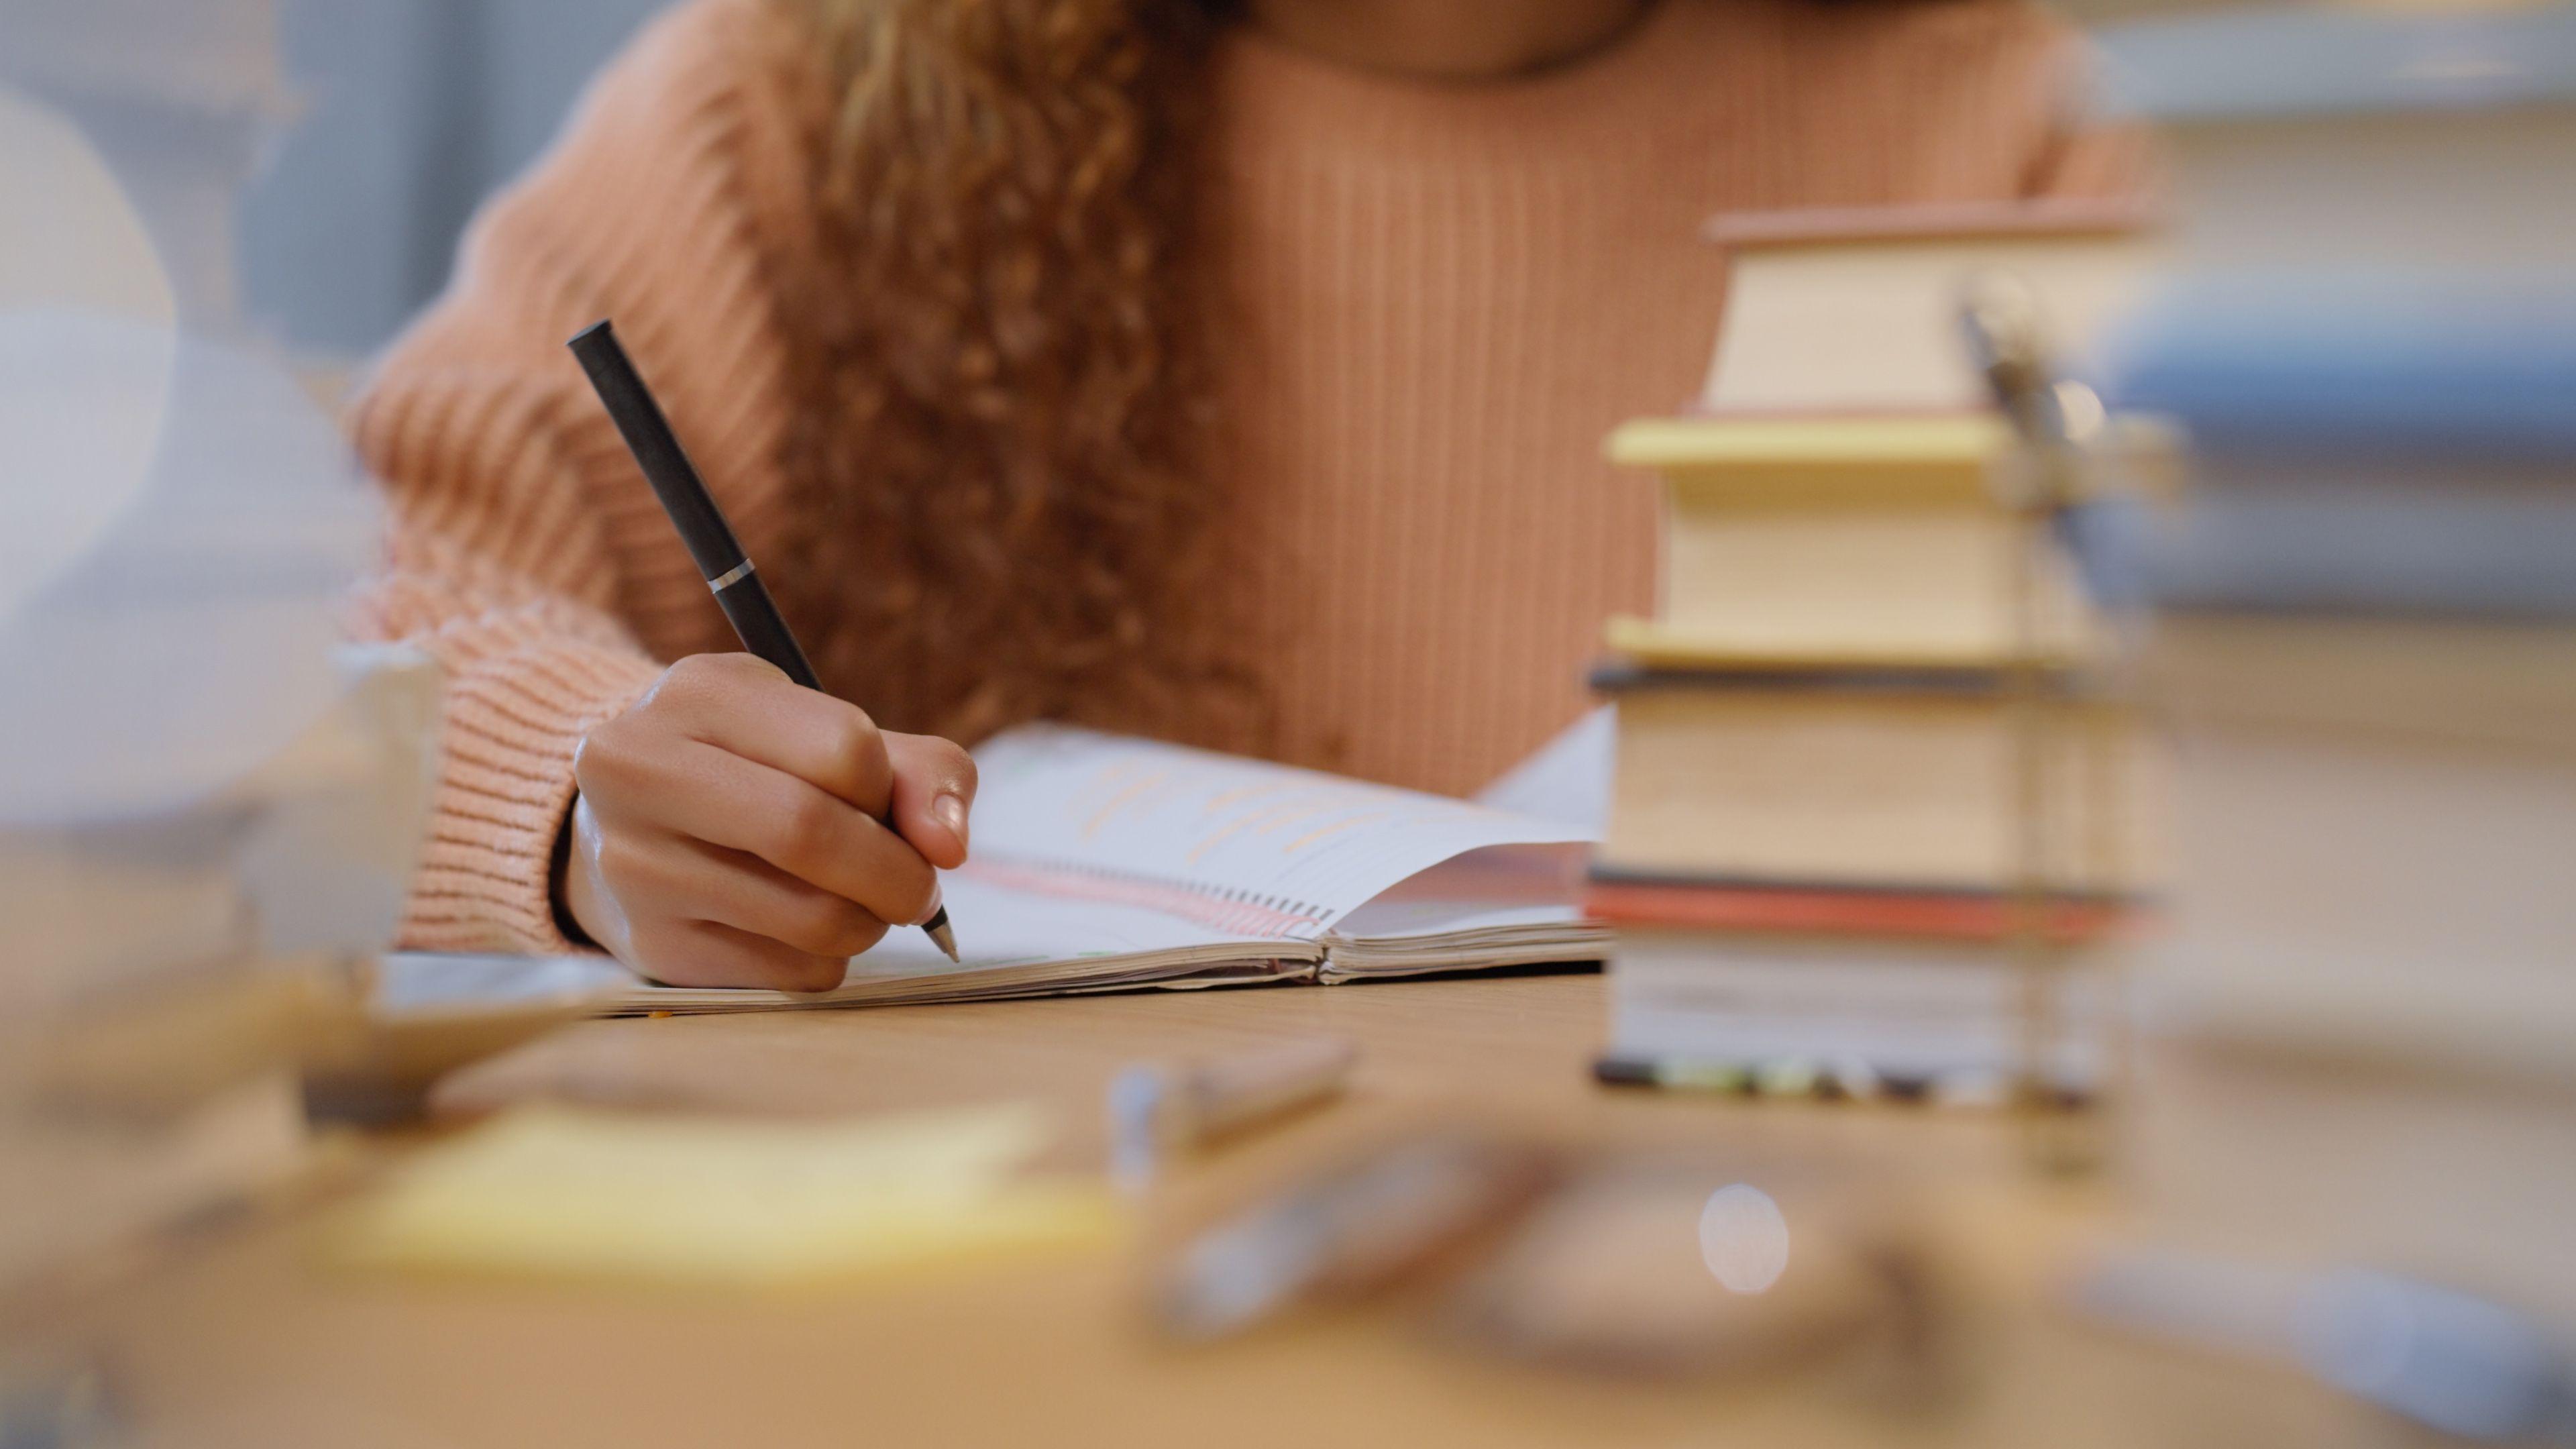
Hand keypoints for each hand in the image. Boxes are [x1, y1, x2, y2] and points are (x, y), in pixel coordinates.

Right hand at [559, 653, 974, 989]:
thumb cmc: (760, 768)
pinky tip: (804, 930)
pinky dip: (828, 960)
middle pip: (810, 832)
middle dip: (897, 873)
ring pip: (809, 919)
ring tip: (861, 903)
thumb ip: (920, 771)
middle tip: (919, 889)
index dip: (891, 790)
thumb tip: (948, 847)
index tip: (889, 807)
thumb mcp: (830, 733)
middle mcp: (643, 770)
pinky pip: (790, 974)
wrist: (631, 820)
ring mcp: (636, 864)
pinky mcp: (652, 944)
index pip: (843, 748)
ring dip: (869, 922)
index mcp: (701, 693)